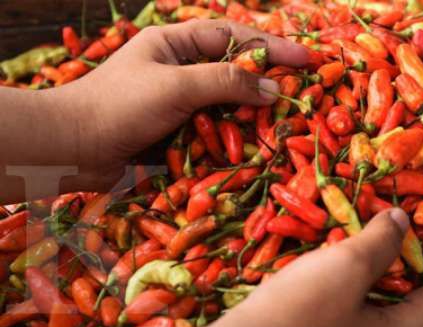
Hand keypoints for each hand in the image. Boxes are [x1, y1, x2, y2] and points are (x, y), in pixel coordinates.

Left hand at [53, 19, 307, 191]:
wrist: (73, 149)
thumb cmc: (119, 106)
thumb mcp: (176, 86)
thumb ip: (225, 84)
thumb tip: (273, 88)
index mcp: (174, 44)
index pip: (233, 38)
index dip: (271, 47)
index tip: (307, 59)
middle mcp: (178, 71)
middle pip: (234, 72)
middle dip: (266, 84)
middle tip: (304, 94)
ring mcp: (177, 105)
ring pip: (226, 106)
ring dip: (251, 116)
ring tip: (283, 125)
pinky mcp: (175, 135)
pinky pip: (212, 134)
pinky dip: (231, 141)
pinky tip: (251, 149)